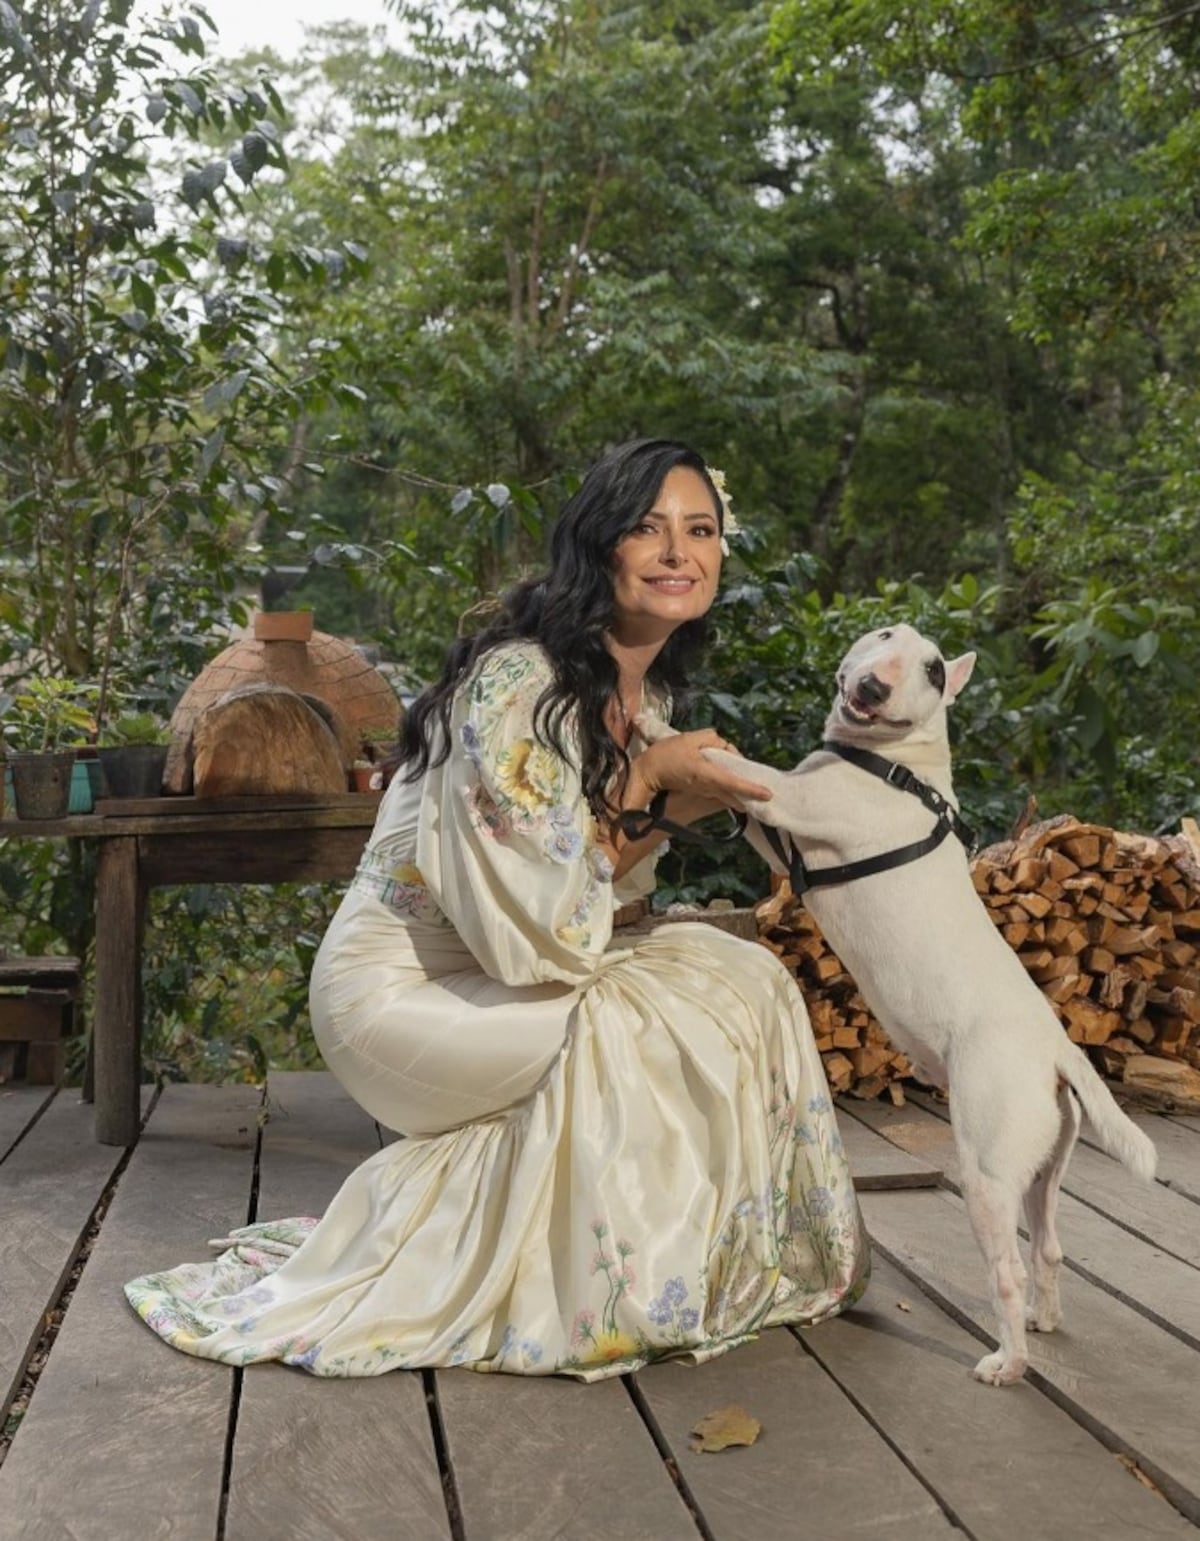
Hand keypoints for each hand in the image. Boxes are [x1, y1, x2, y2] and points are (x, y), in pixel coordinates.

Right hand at [632, 729, 771, 808]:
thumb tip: (725, 746)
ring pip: (728, 793)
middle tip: (766, 790)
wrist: (646, 774)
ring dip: (741, 790)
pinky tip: (734, 780)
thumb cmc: (665, 756)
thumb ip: (711, 738)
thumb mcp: (688, 739)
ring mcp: (704, 793)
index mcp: (707, 775)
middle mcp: (708, 788)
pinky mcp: (700, 793)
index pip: (733, 783)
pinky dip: (731, 788)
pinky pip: (721, 791)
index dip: (751, 789)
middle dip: (750, 792)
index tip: (767, 794)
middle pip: (735, 793)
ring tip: (754, 785)